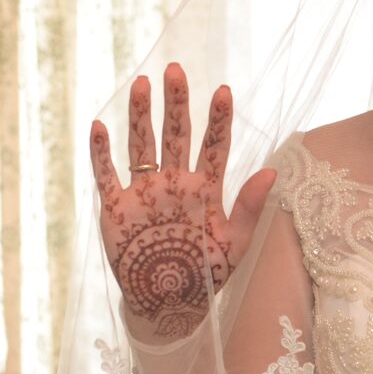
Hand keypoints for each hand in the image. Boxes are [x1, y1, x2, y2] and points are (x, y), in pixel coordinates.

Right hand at [89, 65, 278, 339]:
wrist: (169, 304)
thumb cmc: (206, 273)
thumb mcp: (236, 243)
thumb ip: (251, 207)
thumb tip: (272, 171)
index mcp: (205, 188)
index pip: (214, 146)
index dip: (219, 120)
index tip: (224, 91)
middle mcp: (174, 183)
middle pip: (175, 135)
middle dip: (176, 103)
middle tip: (175, 69)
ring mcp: (145, 193)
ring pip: (142, 146)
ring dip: (140, 116)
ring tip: (141, 83)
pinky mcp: (117, 208)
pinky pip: (107, 175)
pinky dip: (101, 153)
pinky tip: (99, 126)